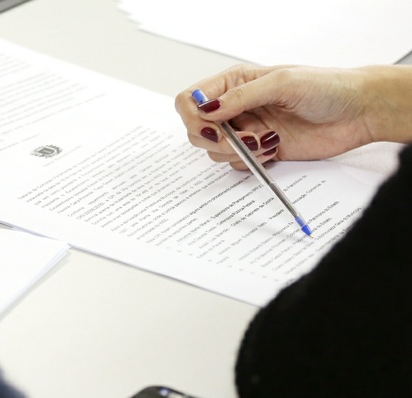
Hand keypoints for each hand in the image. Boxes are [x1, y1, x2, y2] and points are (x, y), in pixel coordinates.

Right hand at [174, 64, 383, 169]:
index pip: (190, 99)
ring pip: (214, 151)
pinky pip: (235, 165)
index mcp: (234, 83)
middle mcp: (235, 107)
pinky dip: (250, 163)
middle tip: (245, 139)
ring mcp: (245, 130)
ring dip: (239, 152)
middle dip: (217, 140)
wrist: (357, 113)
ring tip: (268, 141)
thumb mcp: (281, 83)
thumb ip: (241, 97)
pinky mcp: (258, 151)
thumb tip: (207, 110)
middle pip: (197, 130)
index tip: (211, 128)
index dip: (193, 117)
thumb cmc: (326, 87)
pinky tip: (273, 150)